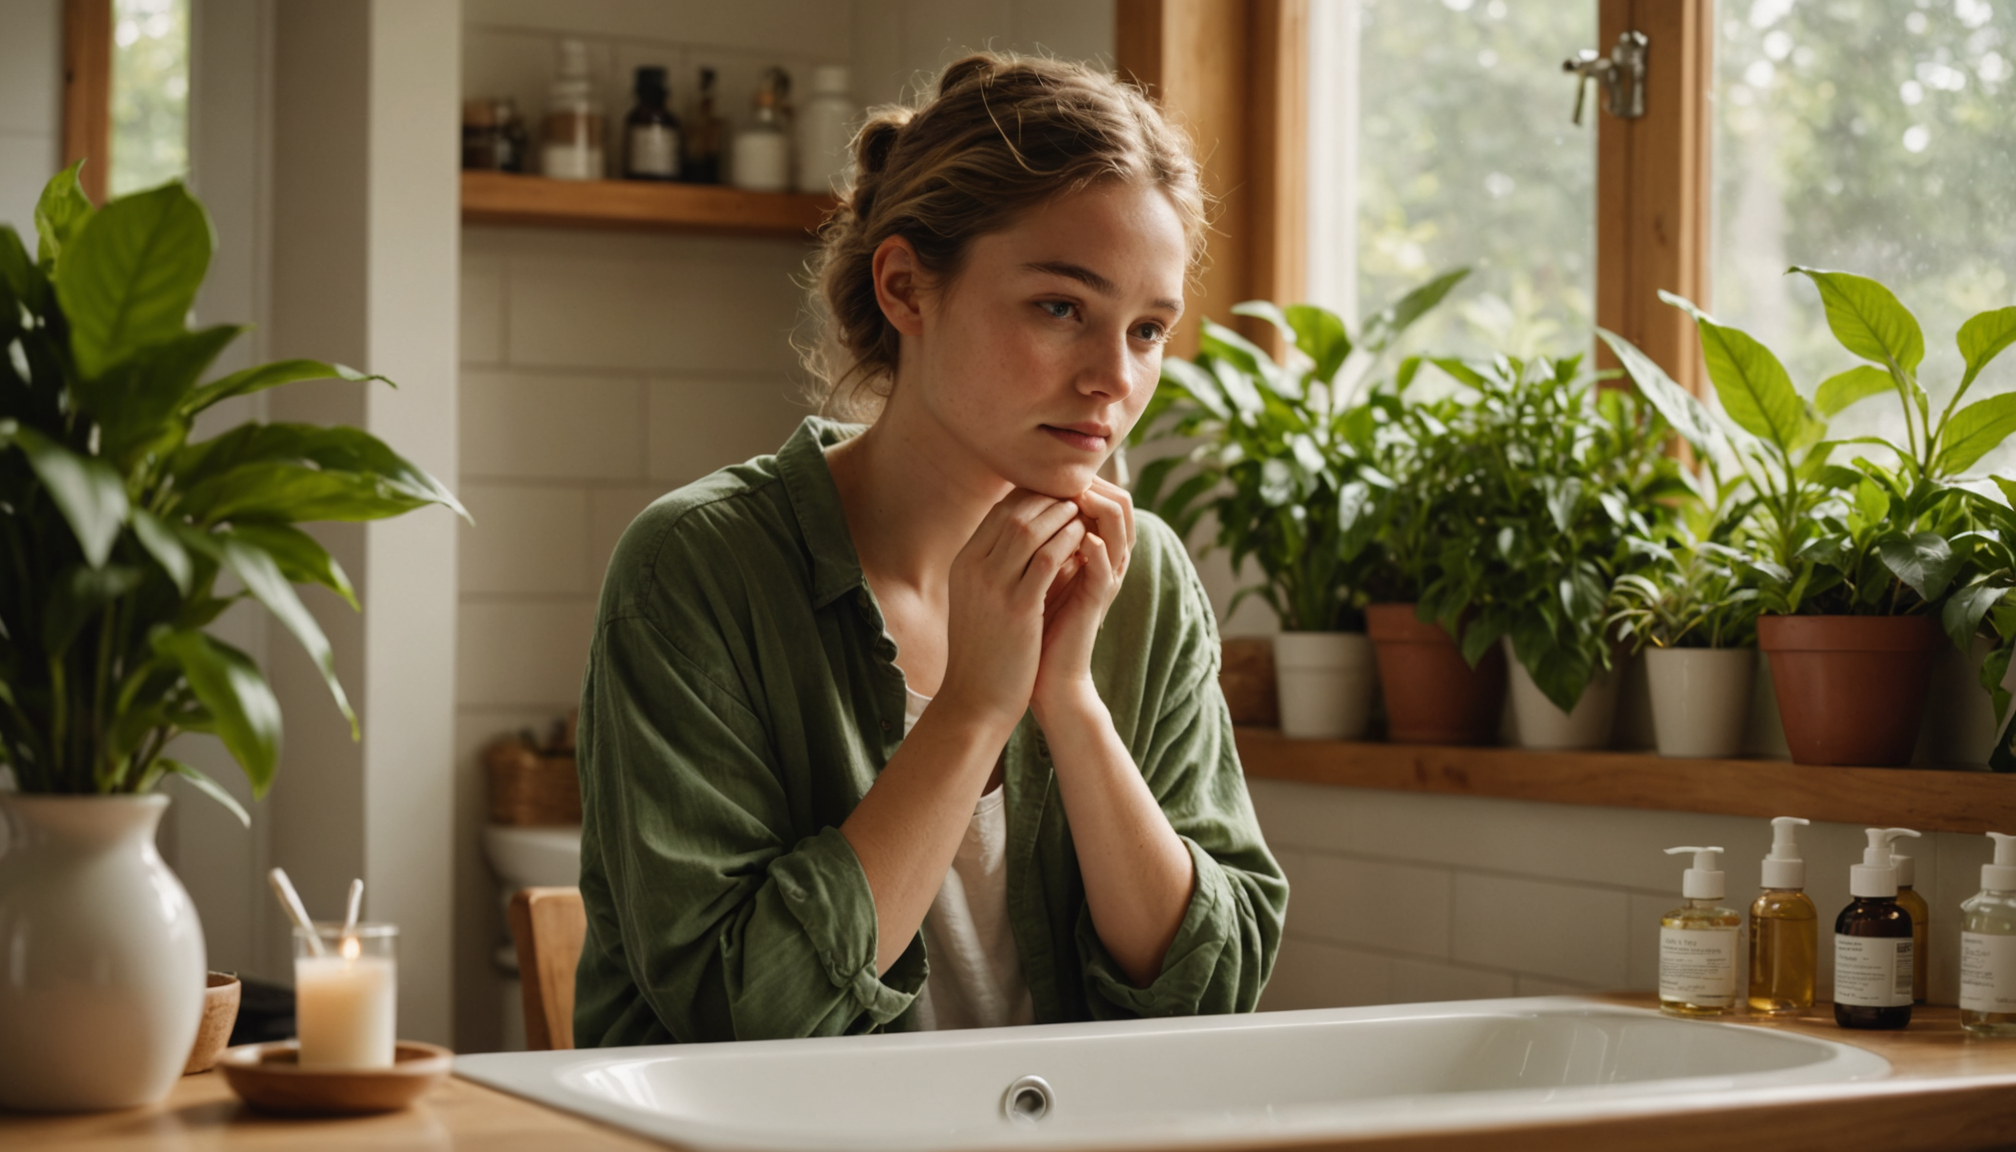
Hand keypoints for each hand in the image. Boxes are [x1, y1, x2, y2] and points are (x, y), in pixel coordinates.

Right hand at [938, 489, 1088, 729]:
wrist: (976, 698)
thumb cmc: (983, 650)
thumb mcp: (977, 600)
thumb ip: (992, 567)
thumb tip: (1019, 538)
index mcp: (963, 564)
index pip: (999, 511)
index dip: (1032, 497)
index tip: (1058, 497)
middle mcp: (973, 568)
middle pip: (1013, 511)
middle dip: (1048, 499)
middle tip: (1076, 496)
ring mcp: (992, 586)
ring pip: (1030, 528)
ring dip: (1060, 515)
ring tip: (1083, 512)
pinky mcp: (1016, 607)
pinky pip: (1046, 558)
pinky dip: (1067, 542)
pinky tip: (1084, 540)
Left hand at [1033, 477, 1135, 720]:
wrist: (1040, 675)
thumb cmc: (1031, 622)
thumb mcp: (1030, 571)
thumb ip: (1034, 539)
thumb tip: (1016, 498)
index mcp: (1090, 549)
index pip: (1102, 496)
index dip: (1080, 477)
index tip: (1047, 467)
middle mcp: (1104, 560)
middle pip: (1120, 504)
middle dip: (1096, 484)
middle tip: (1067, 473)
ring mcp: (1104, 580)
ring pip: (1121, 529)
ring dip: (1100, 508)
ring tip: (1077, 495)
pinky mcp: (1097, 603)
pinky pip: (1106, 568)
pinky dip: (1098, 550)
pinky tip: (1083, 538)